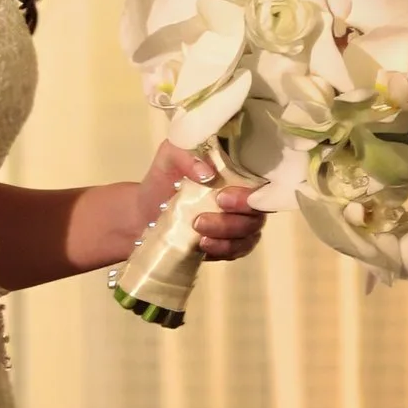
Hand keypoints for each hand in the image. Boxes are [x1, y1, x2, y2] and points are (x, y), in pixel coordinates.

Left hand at [154, 143, 267, 265]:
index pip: (261, 185)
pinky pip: (238, 251)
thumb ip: (187, 156)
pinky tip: (204, 246)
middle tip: (201, 219)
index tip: (221, 197)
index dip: (248, 196)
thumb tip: (208, 173)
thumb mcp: (170, 157)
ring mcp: (240, 223)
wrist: (146, 210)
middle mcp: (245, 198)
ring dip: (225, 235)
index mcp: (240, 172)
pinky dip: (223, 250)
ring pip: (249, 234)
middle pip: (256, 214)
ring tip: (197, 231)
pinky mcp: (230, 244)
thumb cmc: (165, 177)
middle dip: (232, 220)